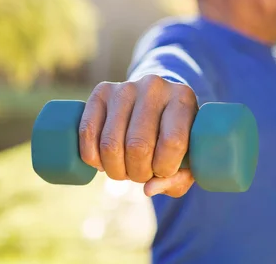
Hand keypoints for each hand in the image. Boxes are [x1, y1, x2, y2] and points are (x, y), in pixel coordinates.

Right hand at [78, 74, 196, 197]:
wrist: (156, 100)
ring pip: (110, 143)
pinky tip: (102, 162)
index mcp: (183, 99)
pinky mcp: (102, 91)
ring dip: (115, 170)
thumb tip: (148, 188)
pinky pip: (87, 131)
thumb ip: (179, 178)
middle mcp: (154, 87)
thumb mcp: (188, 156)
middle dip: (138, 173)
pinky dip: (92, 157)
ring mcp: (125, 87)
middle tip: (141, 174)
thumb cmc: (175, 134)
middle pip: (138, 146)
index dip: (165, 168)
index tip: (163, 171)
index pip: (173, 142)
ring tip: (124, 170)